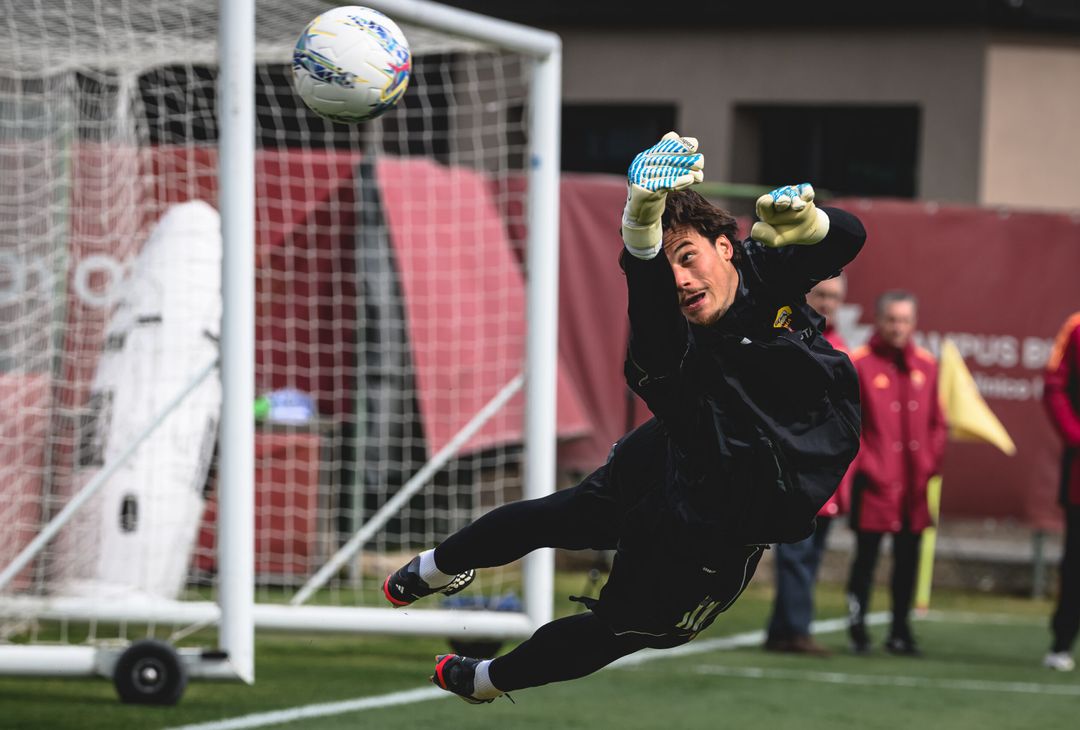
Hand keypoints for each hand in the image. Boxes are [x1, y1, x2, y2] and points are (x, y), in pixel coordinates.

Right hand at [621, 132, 704, 258]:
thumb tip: (673, 135)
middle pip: (666, 159)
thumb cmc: (654, 191)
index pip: (663, 147)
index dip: (679, 145)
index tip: (694, 145)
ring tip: (699, 175)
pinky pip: (662, 184)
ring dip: (685, 173)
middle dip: (685, 160)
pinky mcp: (642, 191)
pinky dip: (677, 181)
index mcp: (644, 158)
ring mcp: (639, 178)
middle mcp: (639, 165)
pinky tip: (689, 180)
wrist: (641, 215)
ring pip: (666, 172)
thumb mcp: (661, 172)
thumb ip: (667, 155)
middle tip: (700, 163)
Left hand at [751, 183, 829, 247]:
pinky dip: (807, 194)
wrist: (805, 229)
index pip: (763, 203)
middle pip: (778, 197)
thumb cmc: (785, 232)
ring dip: (795, 200)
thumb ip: (764, 235)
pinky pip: (806, 191)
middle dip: (781, 201)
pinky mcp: (805, 193)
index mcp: (767, 208)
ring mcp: (792, 194)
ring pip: (792, 194)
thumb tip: (755, 228)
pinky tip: (808, 198)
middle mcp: (778, 198)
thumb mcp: (774, 239)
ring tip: (799, 207)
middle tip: (784, 203)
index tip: (769, 216)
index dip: (766, 207)